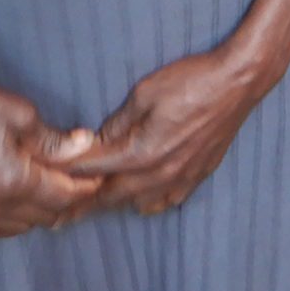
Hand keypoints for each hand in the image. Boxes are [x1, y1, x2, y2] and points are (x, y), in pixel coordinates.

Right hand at [0, 63, 102, 238]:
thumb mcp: (23, 117)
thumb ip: (55, 141)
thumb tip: (85, 145)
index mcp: (14, 182)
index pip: (62, 196)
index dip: (85, 188)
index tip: (98, 178)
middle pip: (45, 215)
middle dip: (67, 200)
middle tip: (80, 181)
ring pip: (22, 227)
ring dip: (42, 212)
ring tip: (53, 190)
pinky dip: (13, 222)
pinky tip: (21, 206)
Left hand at [69, 49, 272, 215]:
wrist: (238, 81)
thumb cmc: (192, 80)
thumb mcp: (145, 92)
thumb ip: (118, 121)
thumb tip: (98, 140)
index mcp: (142, 152)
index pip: (95, 170)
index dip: (70, 175)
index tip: (50, 182)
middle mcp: (160, 173)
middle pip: (113, 197)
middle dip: (85, 201)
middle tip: (62, 210)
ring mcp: (181, 177)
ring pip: (139, 204)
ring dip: (118, 201)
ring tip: (100, 199)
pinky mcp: (198, 175)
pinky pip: (167, 200)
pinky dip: (150, 201)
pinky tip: (144, 195)